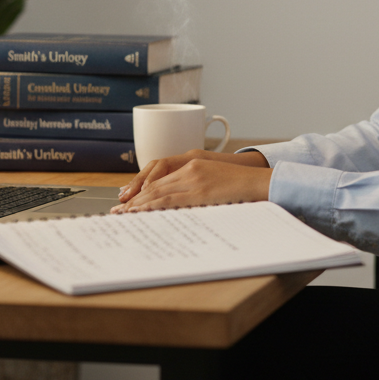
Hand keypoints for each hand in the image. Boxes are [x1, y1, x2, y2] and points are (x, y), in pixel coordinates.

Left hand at [114, 149, 268, 211]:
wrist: (260, 181)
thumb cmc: (243, 186)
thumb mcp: (217, 183)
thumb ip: (199, 190)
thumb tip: (183, 207)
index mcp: (193, 164)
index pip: (160, 178)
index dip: (141, 190)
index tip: (128, 201)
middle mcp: (190, 168)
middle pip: (154, 184)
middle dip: (134, 199)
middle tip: (118, 210)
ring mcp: (193, 178)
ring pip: (157, 191)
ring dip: (138, 204)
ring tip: (123, 214)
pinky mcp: (199, 190)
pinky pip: (169, 199)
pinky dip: (152, 206)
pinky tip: (141, 213)